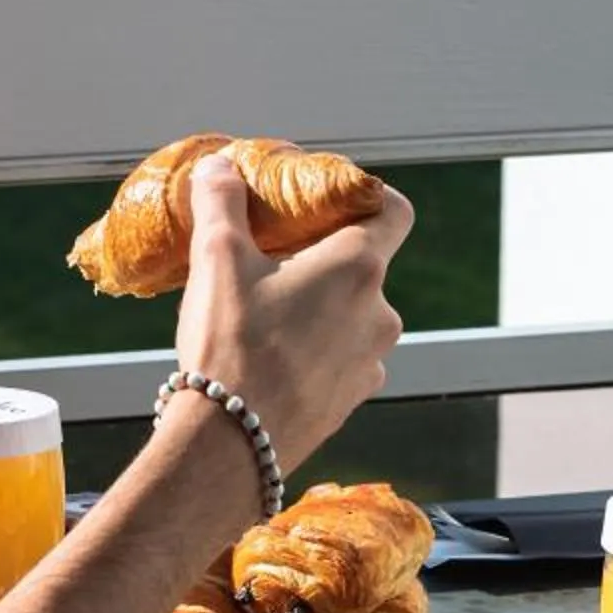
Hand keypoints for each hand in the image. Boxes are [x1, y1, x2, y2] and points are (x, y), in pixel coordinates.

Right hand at [171, 152, 411, 463]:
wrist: (230, 445)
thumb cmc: (231, 345)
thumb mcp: (217, 259)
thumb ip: (221, 202)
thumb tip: (220, 167)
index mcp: (358, 266)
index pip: (395, 209)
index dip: (367, 198)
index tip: (329, 204)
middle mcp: (381, 312)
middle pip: (365, 265)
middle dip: (323, 260)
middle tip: (274, 263)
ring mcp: (372, 360)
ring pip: (352, 316)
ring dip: (320, 310)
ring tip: (266, 317)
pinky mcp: (354, 398)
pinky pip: (342, 358)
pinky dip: (316, 352)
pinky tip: (272, 360)